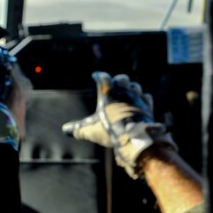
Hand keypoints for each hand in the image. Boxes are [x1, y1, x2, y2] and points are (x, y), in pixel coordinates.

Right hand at [62, 71, 176, 178]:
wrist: (136, 137)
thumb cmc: (112, 130)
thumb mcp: (91, 131)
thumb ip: (78, 129)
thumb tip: (65, 130)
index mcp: (109, 93)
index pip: (102, 77)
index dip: (98, 76)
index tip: (95, 76)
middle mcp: (124, 91)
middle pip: (121, 79)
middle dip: (117, 80)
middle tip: (114, 84)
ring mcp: (137, 98)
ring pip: (135, 86)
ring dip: (130, 88)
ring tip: (127, 93)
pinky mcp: (147, 106)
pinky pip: (146, 97)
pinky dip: (142, 99)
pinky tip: (140, 102)